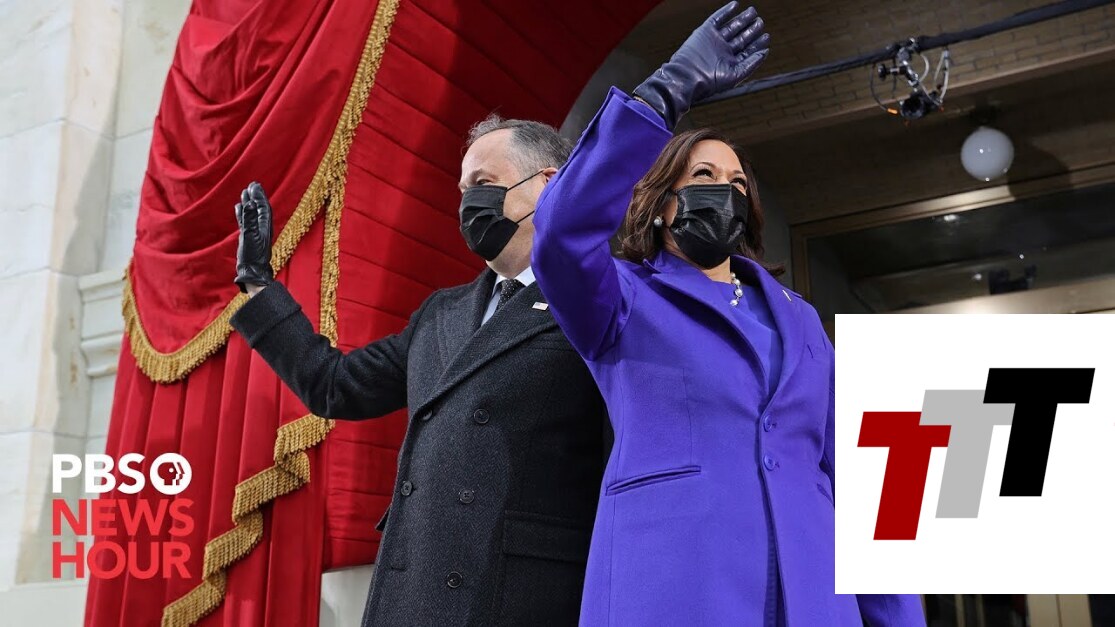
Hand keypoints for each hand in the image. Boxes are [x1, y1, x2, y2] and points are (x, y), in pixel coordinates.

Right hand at [234, 181, 273, 292]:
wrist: (253, 272)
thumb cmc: (253, 255)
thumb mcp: (249, 236)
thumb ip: (248, 220)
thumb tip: (248, 204)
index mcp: (265, 226)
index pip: (263, 207)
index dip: (259, 196)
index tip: (254, 185)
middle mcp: (262, 228)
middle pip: (259, 208)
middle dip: (256, 196)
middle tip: (252, 185)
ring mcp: (255, 232)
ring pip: (252, 214)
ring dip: (249, 203)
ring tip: (245, 193)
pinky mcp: (248, 237)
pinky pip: (246, 221)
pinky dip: (243, 213)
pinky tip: (239, 207)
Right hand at [633, 2, 768, 128]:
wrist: (686, 76)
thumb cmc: (710, 81)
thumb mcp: (736, 74)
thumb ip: (752, 63)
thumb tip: (766, 51)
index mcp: (730, 63)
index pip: (747, 50)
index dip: (757, 43)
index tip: (766, 36)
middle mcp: (722, 51)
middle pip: (740, 37)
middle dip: (751, 29)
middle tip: (760, 21)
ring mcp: (713, 41)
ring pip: (731, 27)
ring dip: (742, 19)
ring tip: (753, 12)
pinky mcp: (704, 32)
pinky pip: (717, 18)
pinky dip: (725, 11)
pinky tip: (735, 5)